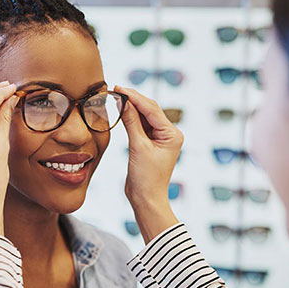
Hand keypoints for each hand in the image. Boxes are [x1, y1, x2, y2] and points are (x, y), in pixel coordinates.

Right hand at [116, 86, 182, 242]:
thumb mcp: (138, 147)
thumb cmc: (146, 178)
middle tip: (115, 89)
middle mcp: (169, 134)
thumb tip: (123, 102)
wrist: (146, 199)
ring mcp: (160, 138)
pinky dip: (130, 118)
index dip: (134, 97)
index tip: (119, 88)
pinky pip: (140, 126)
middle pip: (150, 110)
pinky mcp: (150, 144)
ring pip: (144, 116)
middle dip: (133, 99)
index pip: (151, 109)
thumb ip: (131, 123)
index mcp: (172, 134)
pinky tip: (120, 110)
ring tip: (116, 96)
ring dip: (131, 107)